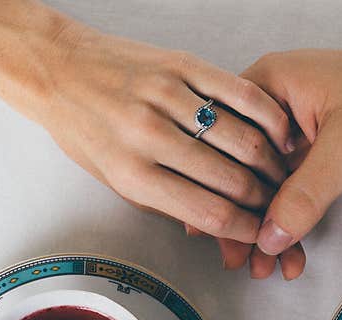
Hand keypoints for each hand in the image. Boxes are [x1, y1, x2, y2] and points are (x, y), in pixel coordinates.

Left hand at [0, 1, 293, 266]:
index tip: (262, 234)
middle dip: (264, 200)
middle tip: (279, 206)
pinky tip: (280, 131)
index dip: (245, 229)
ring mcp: (167, 96)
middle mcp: (149, 135)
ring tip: (282, 174)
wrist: (59, 69)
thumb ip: (167, 204)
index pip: (207, 213)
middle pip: (231, 180)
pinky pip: (238, 93)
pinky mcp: (180, 64)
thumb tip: (217, 228)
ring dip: (272, 162)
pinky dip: (268, 116)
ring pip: (242, 139)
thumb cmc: (86, 131)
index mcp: (133, 174)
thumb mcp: (117, 183)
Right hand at [238, 45, 341, 277]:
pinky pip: (291, 189)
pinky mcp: (314, 148)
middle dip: (243, 218)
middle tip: (239, 258)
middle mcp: (276, 104)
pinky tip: (289, 250)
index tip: (216, 230)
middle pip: (241, 168)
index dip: (219, 190)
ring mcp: (295, 128)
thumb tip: (270, 234)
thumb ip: (305, 194)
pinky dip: (291, 219)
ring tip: (265, 266)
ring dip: (267, 227)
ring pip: (266, 186)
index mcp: (271, 84)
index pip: (226, 141)